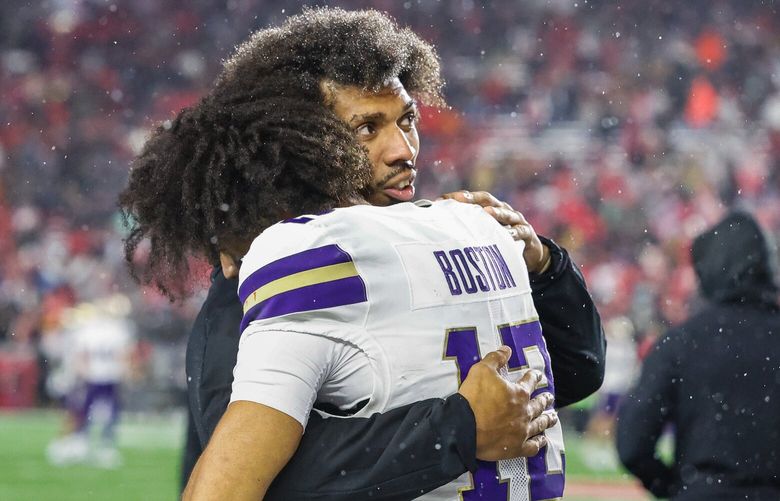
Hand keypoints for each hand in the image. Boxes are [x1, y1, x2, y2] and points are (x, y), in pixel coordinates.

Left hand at [438, 191, 550, 273]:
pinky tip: (507, 235)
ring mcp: (516, 221)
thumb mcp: (485, 235)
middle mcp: (503, 210)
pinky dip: (514, 233)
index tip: (439, 200)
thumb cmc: (501, 242)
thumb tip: (438, 233)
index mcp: (490, 208)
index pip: (472, 199)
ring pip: (506, 213)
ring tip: (487, 212)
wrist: (530, 253)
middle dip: (474, 199)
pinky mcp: (527, 234)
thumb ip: (468, 232)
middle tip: (460, 199)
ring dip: (496, 213)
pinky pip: (521, 232)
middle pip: (488, 200)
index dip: (457, 197)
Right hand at [457, 346, 556, 460]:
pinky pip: (533, 446)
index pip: (530, 381)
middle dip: (545, 399)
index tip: (538, 375)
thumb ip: (495, 358)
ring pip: (540, 425)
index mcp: (519, 393)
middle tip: (549, 397)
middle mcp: (525, 412)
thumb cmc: (473, 398)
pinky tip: (542, 440)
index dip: (534, 376)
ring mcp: (522, 431)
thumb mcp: (481, 370)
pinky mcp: (516, 448)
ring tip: (553, 417)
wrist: (464, 427)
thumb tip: (506, 349)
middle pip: (539, 404)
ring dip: (547, 420)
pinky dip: (539, 443)